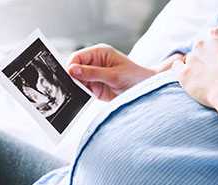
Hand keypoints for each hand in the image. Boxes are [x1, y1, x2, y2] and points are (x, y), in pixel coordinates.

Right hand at [68, 44, 182, 100]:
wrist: (147, 91)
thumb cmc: (136, 77)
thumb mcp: (114, 75)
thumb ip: (93, 73)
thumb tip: (72, 70)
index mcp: (99, 53)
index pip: (77, 57)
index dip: (71, 66)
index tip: (70, 76)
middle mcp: (95, 63)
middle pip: (74, 69)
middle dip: (73, 78)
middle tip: (74, 87)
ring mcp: (94, 76)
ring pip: (77, 81)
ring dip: (77, 87)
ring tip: (84, 93)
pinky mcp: (96, 88)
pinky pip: (83, 91)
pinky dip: (82, 95)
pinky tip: (86, 98)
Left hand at [173, 28, 217, 149]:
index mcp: (216, 34)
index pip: (213, 37)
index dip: (217, 48)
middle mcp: (201, 43)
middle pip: (200, 47)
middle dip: (206, 56)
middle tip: (215, 70)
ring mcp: (191, 59)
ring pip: (190, 58)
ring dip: (195, 65)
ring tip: (205, 78)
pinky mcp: (184, 74)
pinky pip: (176, 67)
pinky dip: (180, 70)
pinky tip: (188, 75)